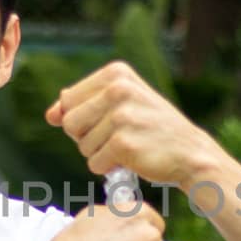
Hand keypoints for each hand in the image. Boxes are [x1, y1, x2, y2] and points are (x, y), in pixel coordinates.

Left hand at [44, 61, 219, 188]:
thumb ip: (82, 105)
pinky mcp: (122, 143)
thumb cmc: (152, 129)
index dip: (84, 118)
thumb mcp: (120, 105)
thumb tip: (50, 115)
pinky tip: (132, 159)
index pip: (68, 100)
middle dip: (87, 137)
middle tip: (119, 136)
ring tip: (129, 146)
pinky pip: (94, 163)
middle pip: (69, 123)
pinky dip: (109, 168)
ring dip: (100, 153)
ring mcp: (121, 115)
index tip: (113, 120)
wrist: (190, 153)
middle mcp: (118, 89)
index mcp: (116, 73)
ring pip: (81, 145)